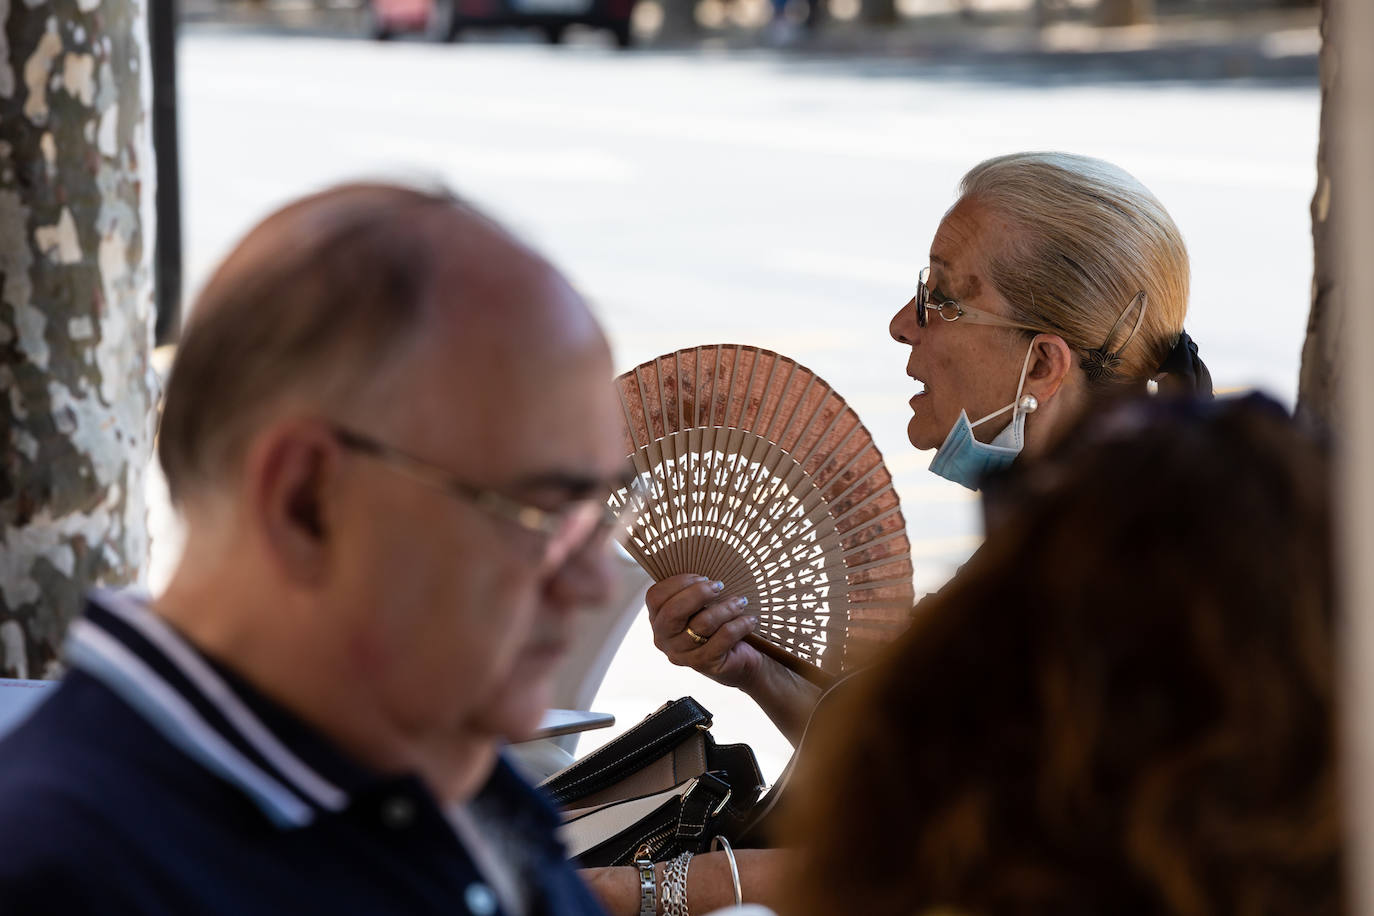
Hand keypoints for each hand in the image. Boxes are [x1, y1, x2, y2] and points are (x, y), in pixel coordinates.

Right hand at [646, 573, 763, 690]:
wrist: (740, 660)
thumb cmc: (717, 627)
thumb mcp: (699, 608)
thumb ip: (692, 592)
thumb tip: (704, 574)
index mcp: (658, 621)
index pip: (655, 597)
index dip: (678, 582)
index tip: (702, 577)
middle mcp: (664, 640)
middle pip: (673, 611)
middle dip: (699, 593)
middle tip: (719, 586)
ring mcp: (683, 655)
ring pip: (702, 623)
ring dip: (726, 607)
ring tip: (741, 602)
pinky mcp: (705, 664)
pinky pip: (723, 637)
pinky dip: (739, 624)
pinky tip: (749, 620)